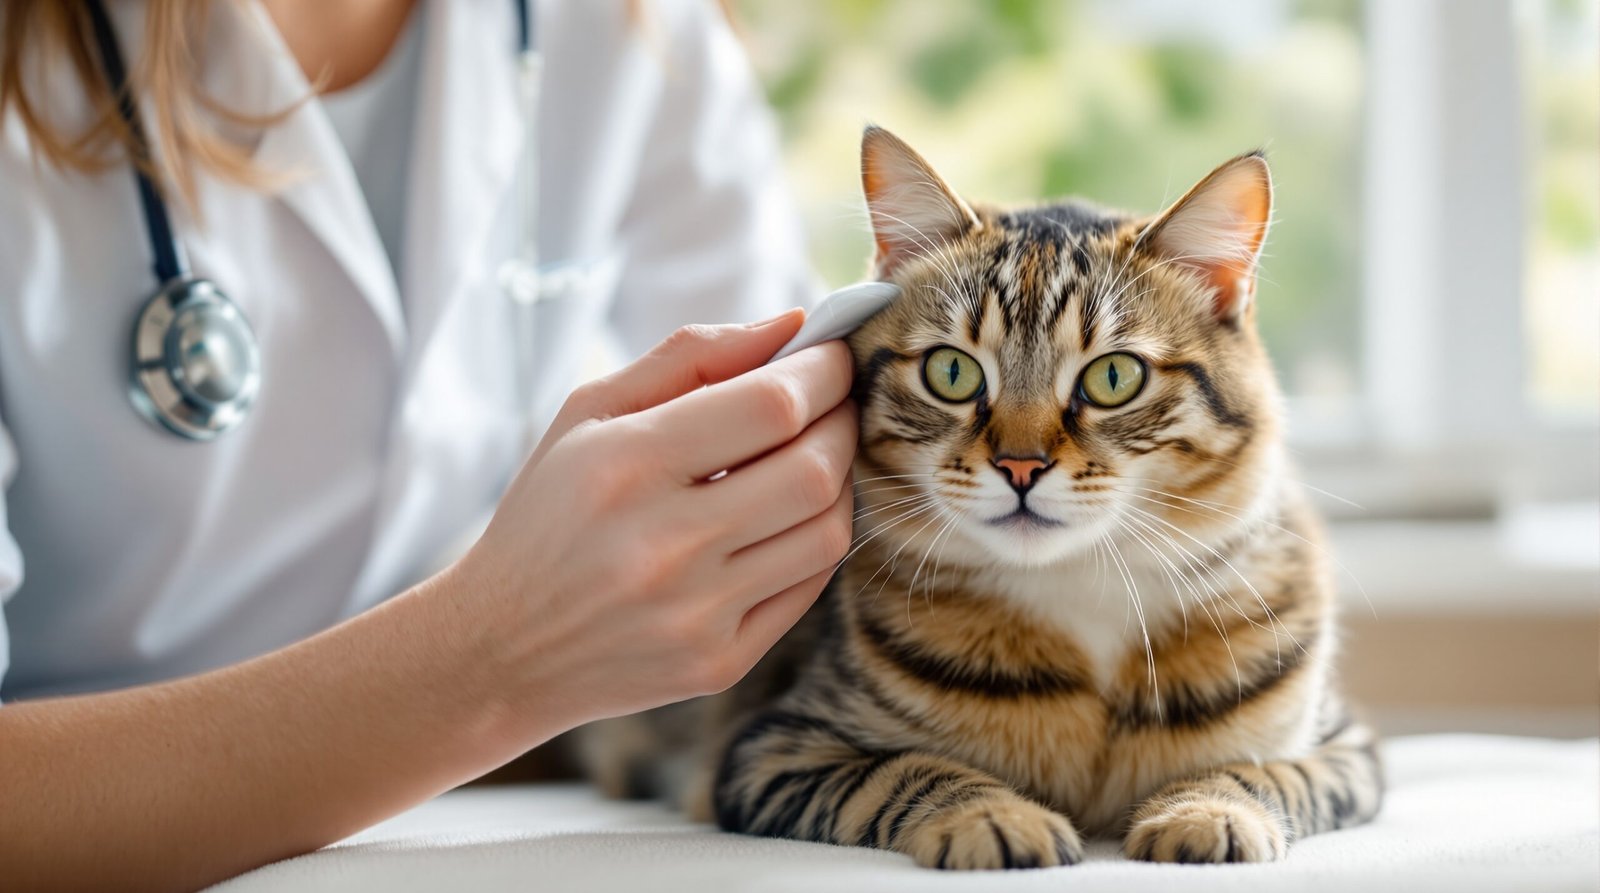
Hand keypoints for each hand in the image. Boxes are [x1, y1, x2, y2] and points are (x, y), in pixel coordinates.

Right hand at [450, 310, 857, 730]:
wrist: (501, 649)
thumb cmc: (549, 513)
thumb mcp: (588, 413)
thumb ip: (690, 357)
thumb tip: (792, 323)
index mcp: (626, 464)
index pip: (772, 405)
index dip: (824, 373)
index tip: (835, 357)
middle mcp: (664, 544)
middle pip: (814, 469)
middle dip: (843, 423)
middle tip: (837, 405)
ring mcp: (696, 613)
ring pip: (827, 532)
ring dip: (841, 483)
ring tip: (815, 458)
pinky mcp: (718, 662)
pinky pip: (809, 588)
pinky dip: (817, 540)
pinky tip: (791, 518)